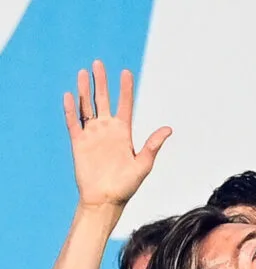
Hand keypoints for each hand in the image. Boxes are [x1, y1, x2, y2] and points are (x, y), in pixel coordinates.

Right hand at [62, 61, 170, 210]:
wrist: (106, 200)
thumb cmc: (127, 185)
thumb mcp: (143, 164)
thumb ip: (152, 145)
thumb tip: (169, 129)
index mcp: (123, 133)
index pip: (125, 105)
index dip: (125, 89)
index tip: (126, 72)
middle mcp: (107, 130)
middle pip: (103, 100)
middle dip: (101, 82)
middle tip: (98, 63)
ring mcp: (92, 135)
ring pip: (87, 107)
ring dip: (85, 90)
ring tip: (83, 73)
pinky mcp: (78, 143)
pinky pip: (73, 122)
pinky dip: (70, 109)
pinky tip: (69, 95)